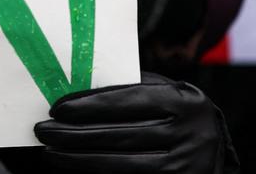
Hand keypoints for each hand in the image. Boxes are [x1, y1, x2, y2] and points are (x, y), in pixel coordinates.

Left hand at [34, 73, 238, 172]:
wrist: (213, 146)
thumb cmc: (176, 111)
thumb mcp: (163, 93)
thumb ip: (129, 89)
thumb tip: (76, 90)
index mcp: (183, 101)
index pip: (126, 101)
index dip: (88, 106)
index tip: (56, 109)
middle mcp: (190, 134)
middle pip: (119, 135)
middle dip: (74, 134)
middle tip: (42, 130)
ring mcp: (186, 165)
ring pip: (121, 164)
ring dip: (79, 159)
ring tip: (51, 151)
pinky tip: (76, 167)